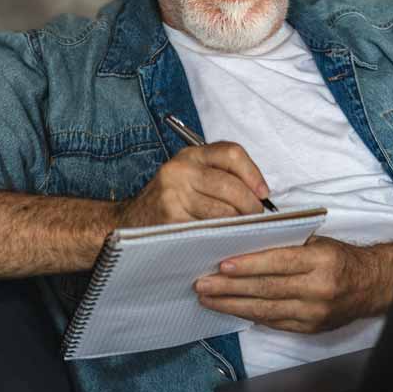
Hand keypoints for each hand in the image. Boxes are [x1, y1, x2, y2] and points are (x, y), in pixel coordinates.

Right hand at [115, 142, 269, 227]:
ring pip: (223, 210)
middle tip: (256, 217)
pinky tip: (224, 238)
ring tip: (241, 229)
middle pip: (231, 185)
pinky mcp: (171, 219)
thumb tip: (260, 192)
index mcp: (190, 155)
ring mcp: (174, 195)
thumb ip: (220, 175)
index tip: (263, 192)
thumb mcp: (190, 176)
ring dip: (238, 223)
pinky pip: (209, 228)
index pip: (231, 153)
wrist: (129, 221)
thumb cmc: (169, 201)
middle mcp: (181, 170)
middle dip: (250, 205)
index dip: (254, 173)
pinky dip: (222, 235)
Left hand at [193, 235, 390, 333]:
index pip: (278, 262)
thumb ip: (287, 244)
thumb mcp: (319, 243)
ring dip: (233, 305)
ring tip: (208, 300)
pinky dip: (251, 315)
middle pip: (266, 289)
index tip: (221, 266)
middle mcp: (318, 288)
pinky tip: (232, 310)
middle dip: (229, 288)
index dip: (248, 265)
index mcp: (321, 261)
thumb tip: (247, 243)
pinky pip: (274, 322)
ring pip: (265, 310)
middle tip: (202, 285)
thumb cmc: (340, 259)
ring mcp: (313, 312)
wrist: (371, 286)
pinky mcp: (310, 328)